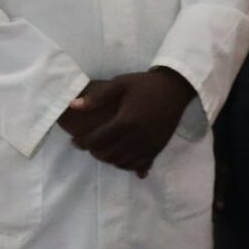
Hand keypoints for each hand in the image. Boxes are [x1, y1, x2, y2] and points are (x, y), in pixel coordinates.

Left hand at [61, 68, 194, 176]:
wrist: (175, 88)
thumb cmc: (145, 84)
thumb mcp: (119, 84)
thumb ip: (96, 97)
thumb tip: (72, 106)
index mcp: (126, 121)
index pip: (98, 140)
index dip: (83, 143)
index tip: (75, 141)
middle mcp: (138, 136)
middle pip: (109, 154)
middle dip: (95, 152)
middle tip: (88, 146)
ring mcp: (150, 144)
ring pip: (123, 162)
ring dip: (109, 159)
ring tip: (102, 150)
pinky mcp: (159, 148)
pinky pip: (140, 164)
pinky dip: (127, 164)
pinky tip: (120, 159)